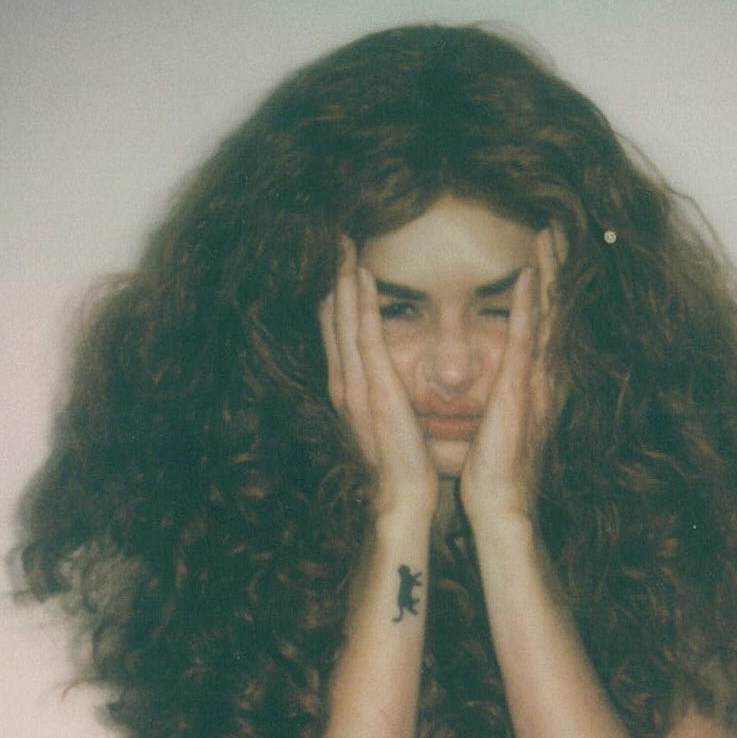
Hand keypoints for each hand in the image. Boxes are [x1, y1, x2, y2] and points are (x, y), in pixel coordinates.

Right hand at [319, 238, 438, 517]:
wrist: (404, 496)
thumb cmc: (404, 464)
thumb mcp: (390, 422)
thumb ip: (385, 397)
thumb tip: (391, 379)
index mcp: (349, 391)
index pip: (337, 334)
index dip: (337, 299)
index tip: (344, 266)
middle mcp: (344, 384)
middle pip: (332, 320)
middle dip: (335, 280)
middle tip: (338, 241)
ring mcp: (355, 386)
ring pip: (342, 321)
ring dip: (343, 280)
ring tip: (345, 245)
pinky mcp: (373, 390)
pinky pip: (364, 337)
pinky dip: (360, 305)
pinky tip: (362, 276)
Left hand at [460, 227, 561, 527]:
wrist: (501, 503)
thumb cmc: (496, 468)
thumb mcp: (504, 422)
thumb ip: (510, 396)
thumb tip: (505, 380)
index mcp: (540, 383)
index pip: (549, 324)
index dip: (551, 286)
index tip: (547, 251)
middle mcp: (547, 378)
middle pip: (558, 310)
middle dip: (558, 268)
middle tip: (558, 227)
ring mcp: (538, 383)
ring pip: (550, 316)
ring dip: (550, 273)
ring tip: (550, 235)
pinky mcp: (521, 392)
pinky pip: (527, 339)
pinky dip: (531, 305)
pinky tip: (530, 276)